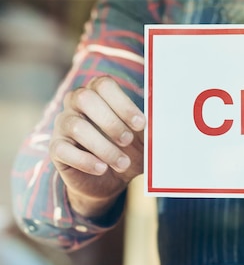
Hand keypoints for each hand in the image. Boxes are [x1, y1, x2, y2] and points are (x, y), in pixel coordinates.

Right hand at [49, 76, 144, 218]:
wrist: (110, 179)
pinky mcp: (56, 148)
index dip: (123, 103)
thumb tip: (166, 124)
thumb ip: (150, 127)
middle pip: (85, 98)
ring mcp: (63, 124)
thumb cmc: (129, 149)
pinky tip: (102, 168)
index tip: (141, 124)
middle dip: (111, 121)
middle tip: (128, 140)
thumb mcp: (143, 137)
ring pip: (76, 126)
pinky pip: (62, 149)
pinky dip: (86, 160)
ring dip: (104, 147)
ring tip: (123, 163)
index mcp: (98, 92)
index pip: (104, 84)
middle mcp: (76, 103)